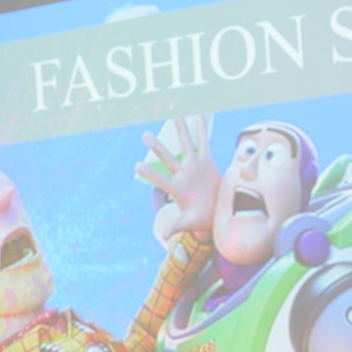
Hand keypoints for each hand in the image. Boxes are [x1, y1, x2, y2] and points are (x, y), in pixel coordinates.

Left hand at [136, 115, 220, 243]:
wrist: (214, 212)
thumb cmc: (200, 219)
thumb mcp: (187, 223)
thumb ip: (175, 227)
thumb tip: (164, 237)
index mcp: (177, 189)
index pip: (160, 179)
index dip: (149, 173)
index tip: (136, 166)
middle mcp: (183, 174)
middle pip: (167, 157)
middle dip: (156, 146)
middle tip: (144, 134)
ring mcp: (194, 166)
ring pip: (185, 144)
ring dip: (178, 129)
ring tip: (172, 114)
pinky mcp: (206, 161)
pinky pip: (203, 142)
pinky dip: (201, 128)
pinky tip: (198, 114)